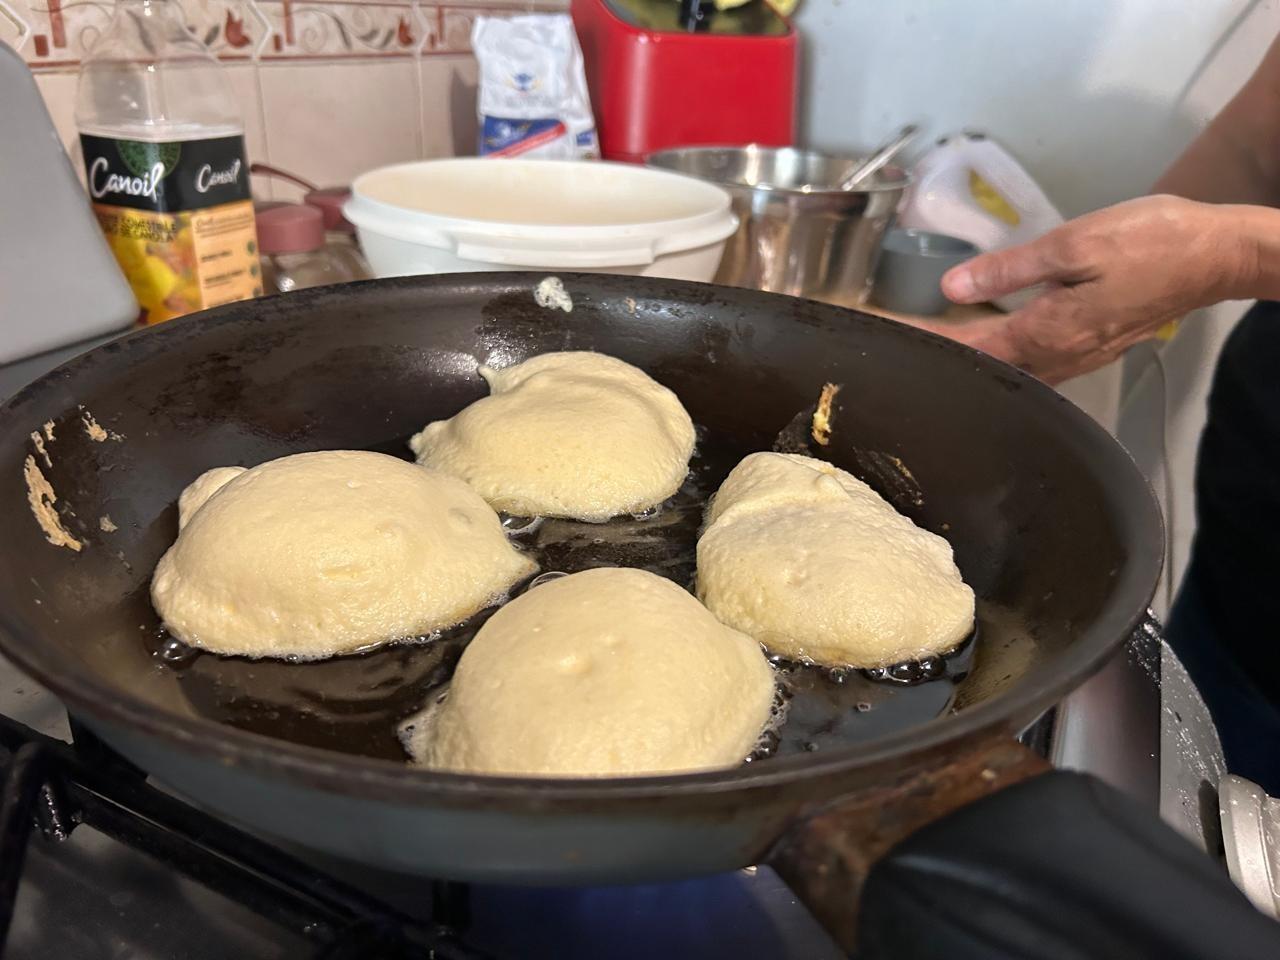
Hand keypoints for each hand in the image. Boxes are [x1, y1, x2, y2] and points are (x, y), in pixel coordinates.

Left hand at [918, 195, 1254, 383]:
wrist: (1215, 255)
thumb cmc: (1150, 242)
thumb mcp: (1074, 244)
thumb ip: (1010, 268)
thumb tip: (953, 287)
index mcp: (1045, 334)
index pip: (967, 346)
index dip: (925, 341)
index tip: (887, 337)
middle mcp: (1055, 358)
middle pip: (982, 364)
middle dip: (939, 354)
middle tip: (899, 343)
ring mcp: (1074, 357)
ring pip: (1006, 368)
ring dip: (968, 357)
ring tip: (930, 343)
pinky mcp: (1088, 347)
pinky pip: (1030, 362)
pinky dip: (998, 354)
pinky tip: (985, 343)